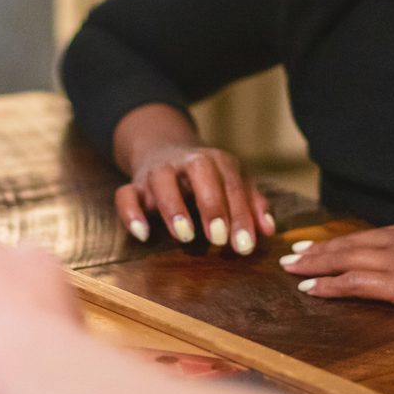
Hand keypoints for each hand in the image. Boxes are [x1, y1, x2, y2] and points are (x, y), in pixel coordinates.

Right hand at [117, 138, 275, 255]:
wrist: (164, 147)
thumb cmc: (207, 177)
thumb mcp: (233, 183)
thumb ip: (252, 204)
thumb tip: (268, 231)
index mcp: (216, 161)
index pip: (232, 184)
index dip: (240, 216)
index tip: (244, 245)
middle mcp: (186, 161)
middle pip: (199, 171)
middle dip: (211, 204)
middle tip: (218, 239)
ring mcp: (158, 172)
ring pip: (161, 180)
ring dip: (173, 207)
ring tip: (185, 235)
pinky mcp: (134, 185)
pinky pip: (125, 195)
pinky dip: (131, 213)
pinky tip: (143, 235)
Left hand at [281, 217, 393, 326]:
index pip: (372, 235)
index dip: (345, 241)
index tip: (323, 244)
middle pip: (350, 244)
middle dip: (319, 250)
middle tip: (293, 254)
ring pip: (345, 260)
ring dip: (315, 266)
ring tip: (292, 270)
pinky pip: (354, 284)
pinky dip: (329, 286)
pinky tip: (311, 290)